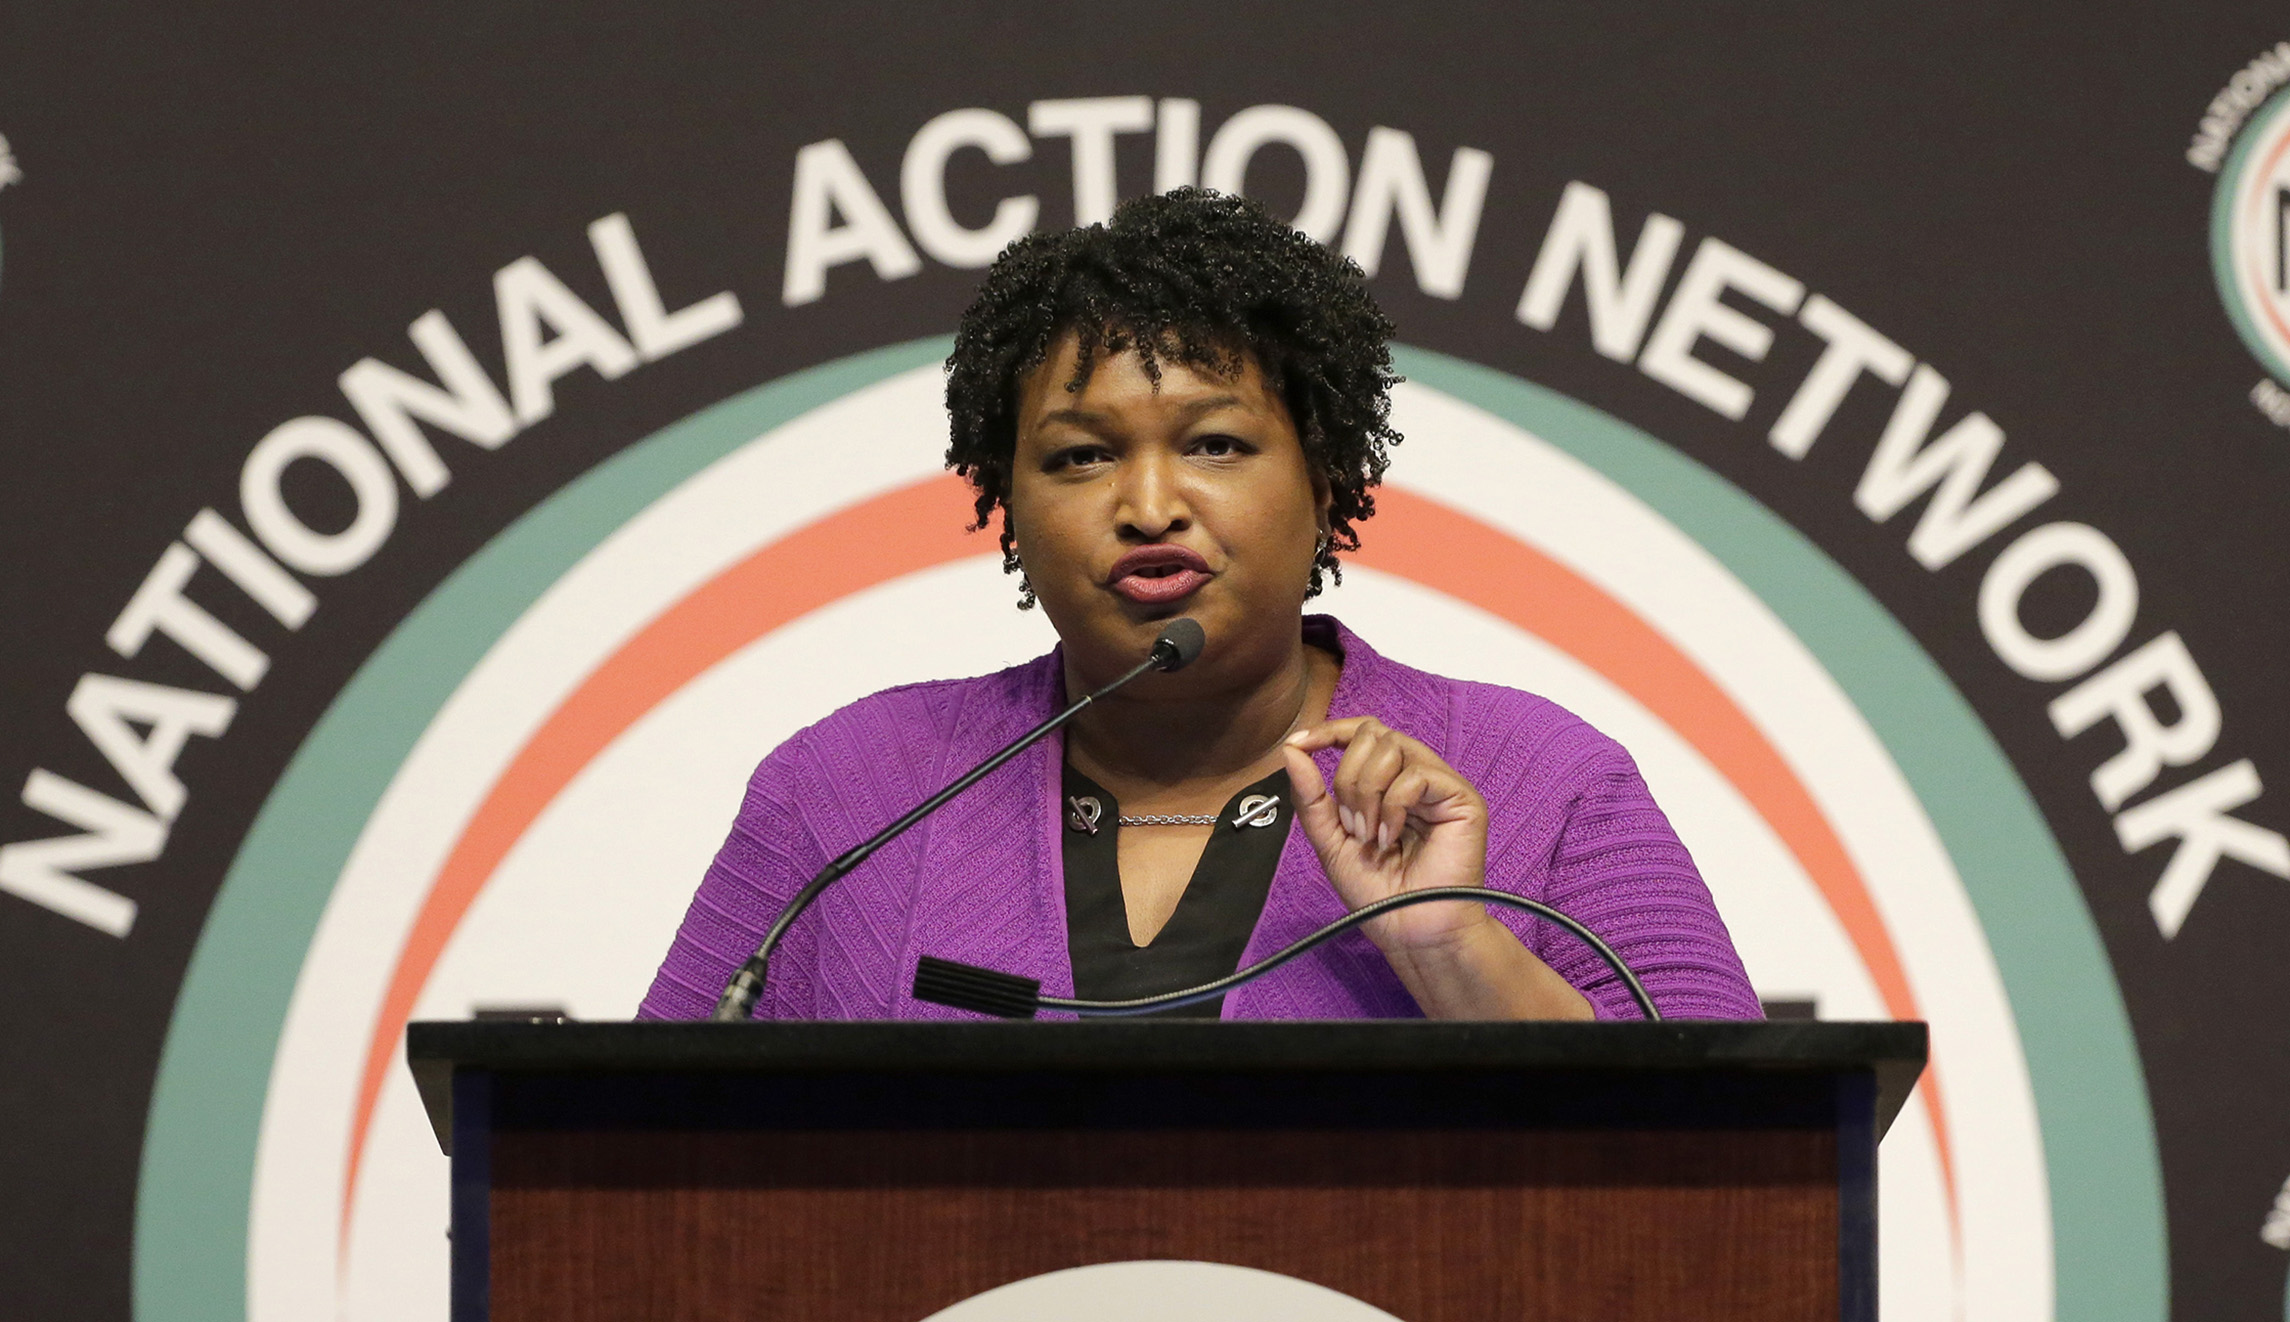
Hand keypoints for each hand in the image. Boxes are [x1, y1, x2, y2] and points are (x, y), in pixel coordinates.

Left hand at [1280, 716, 1492, 954]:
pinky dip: (1392, 806)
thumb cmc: (1378, 894)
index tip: (1300, 744)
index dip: (1329, 731)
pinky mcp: (1462, 799)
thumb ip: (1310, 797)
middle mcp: (1415, 776)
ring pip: (1392, 747)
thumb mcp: (1330, 841)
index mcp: (1387, 783)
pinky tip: (1390, 838)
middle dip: (1348, 778)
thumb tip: (1292, 751)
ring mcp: (1440, 786)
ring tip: (1370, 836)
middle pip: (1372, 734)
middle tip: (1351, 826)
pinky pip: (1416, 774)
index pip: (1362, 733)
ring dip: (1367, 793)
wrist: (1409, 931)